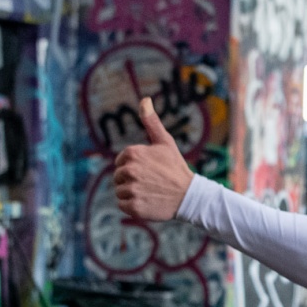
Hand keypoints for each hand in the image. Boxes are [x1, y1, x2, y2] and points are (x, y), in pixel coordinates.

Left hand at [112, 98, 193, 221]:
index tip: (148, 170)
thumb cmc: (175, 167)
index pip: (120, 162)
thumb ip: (151, 122)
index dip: (133, 167)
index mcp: (132, 154)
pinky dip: (133, 206)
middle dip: (131, 180)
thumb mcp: (165, 142)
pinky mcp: (133, 207)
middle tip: (150, 182)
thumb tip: (144, 99)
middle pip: (118, 178)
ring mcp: (131, 189)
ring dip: (131, 194)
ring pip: (119, 192)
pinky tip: (148, 202)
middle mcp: (129, 170)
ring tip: (149, 192)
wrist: (189, 195)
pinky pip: (123, 206)